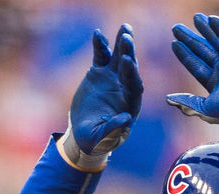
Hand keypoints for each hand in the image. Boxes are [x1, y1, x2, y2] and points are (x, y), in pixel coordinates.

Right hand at [62, 24, 141, 167]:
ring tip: (124, 28)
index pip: (134, 85)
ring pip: (119, 57)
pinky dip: (100, 45)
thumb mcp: (103, 139)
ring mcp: (113, 78)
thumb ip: (114, 129)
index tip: (127, 61)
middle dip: (129, 52)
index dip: (131, 73)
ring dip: (122, 43)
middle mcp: (124, 87)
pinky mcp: (100, 73)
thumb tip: (126, 118)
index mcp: (130, 103)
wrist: (85, 135)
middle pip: (130, 67)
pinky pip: (101, 56)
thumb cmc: (96, 141)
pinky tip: (97, 34)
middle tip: (127, 37)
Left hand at [166, 13, 218, 130]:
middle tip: (176, 28)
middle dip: (190, 39)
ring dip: (205, 29)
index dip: (184, 54)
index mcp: (213, 81)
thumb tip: (168, 99)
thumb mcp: (205, 108)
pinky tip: (210, 19)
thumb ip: (187, 102)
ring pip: (215, 39)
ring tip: (195, 18)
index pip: (194, 64)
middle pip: (201, 49)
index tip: (173, 44)